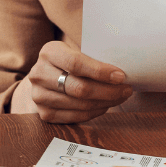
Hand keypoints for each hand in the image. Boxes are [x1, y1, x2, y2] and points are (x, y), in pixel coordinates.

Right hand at [13, 40, 131, 123]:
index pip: (76, 64)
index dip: (100, 72)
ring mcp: (39, 96)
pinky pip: (75, 117)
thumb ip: (96, 56)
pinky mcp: (44, 113)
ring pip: (79, 104)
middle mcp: (39, 74)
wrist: (50, 74)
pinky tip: (106, 105)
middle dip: (108, 91)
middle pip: (79, 88)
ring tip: (120, 97)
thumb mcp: (80, 49)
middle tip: (127, 90)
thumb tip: (123, 71)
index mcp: (49, 52)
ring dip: (105, 103)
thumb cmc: (73, 60)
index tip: (121, 76)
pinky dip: (95, 112)